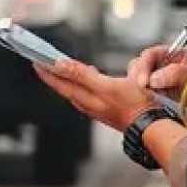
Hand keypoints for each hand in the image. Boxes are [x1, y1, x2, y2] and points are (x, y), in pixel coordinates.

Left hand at [33, 59, 156, 130]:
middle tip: (43, 63)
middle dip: (54, 75)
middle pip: (65, 87)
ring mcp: (96, 106)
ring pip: (76, 90)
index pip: (60, 83)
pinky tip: (91, 76)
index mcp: (84, 97)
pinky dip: (84, 82)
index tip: (36, 62)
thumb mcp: (106, 85)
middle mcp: (87, 103)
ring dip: (68, 78)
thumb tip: (60, 65)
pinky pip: (88, 93)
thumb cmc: (132, 106)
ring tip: (62, 68)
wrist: (149, 125)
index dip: (47, 72)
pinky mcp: (106, 107)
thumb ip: (81, 75)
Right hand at [127, 46, 186, 99]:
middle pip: (139, 64)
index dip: (145, 66)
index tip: (145, 82)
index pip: (151, 54)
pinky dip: (139, 95)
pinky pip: (138, 91)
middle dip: (139, 76)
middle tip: (143, 90)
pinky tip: (146, 101)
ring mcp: (156, 79)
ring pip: (136, 77)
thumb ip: (176, 73)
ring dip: (137, 86)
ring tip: (147, 96)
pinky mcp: (152, 93)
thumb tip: (154, 77)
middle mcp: (163, 65)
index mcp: (174, 56)